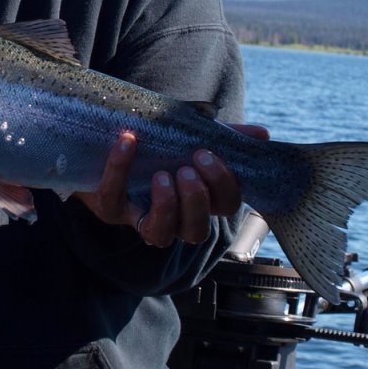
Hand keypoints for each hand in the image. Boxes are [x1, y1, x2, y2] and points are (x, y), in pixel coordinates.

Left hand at [75, 124, 269, 246]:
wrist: (105, 141)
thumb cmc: (158, 146)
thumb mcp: (191, 137)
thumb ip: (223, 136)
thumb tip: (262, 134)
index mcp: (200, 200)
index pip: (226, 206)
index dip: (223, 185)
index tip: (208, 154)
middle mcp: (174, 218)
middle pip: (196, 231)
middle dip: (196, 201)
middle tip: (187, 169)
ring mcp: (140, 217)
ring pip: (159, 235)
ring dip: (166, 206)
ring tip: (162, 176)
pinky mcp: (108, 208)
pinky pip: (112, 200)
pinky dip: (119, 170)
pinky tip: (127, 142)